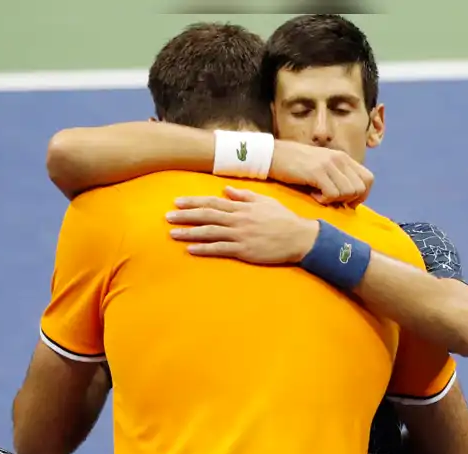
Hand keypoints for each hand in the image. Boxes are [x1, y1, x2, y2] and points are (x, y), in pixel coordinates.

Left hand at [166, 186, 318, 264]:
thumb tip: (226, 189)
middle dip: (185, 215)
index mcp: (242, 207)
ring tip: (173, 234)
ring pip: (210, 232)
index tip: (177, 201)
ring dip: (189, 233)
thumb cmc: (283, 219)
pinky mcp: (244, 250)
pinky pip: (220, 249)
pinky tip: (191, 250)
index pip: (213, 202)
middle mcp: (238, 219)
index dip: (194, 202)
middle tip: (167, 217)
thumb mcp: (265, 201)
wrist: (299, 238)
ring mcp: (240, 235)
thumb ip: (244, 195)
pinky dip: (204, 249)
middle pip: (207, 215)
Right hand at [269, 140, 373, 206]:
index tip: (347, 202)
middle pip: (361, 188)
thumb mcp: (322, 165)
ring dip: (335, 200)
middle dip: (349, 200)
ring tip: (320, 196)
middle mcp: (339, 159)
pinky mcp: (316, 172)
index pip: (368, 179)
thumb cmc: (295, 164)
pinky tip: (313, 195)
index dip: (362, 195)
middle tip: (332, 201)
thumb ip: (337, 176)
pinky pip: (332, 194)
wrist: (273, 154)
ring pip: (348, 192)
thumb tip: (349, 198)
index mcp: (343, 158)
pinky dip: (324, 200)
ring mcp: (329, 165)